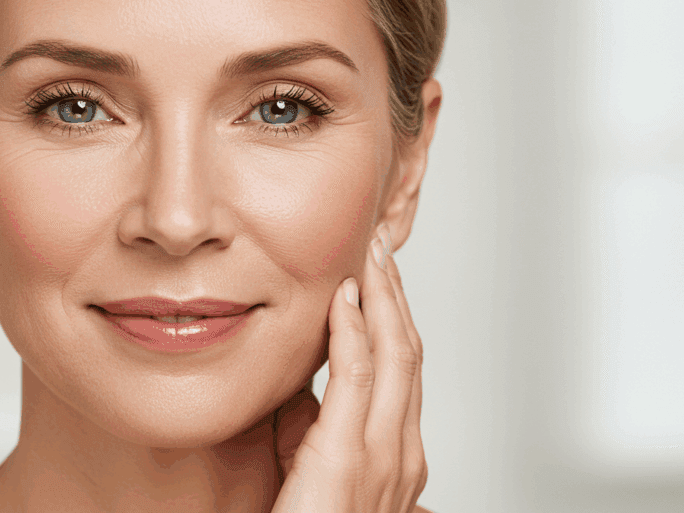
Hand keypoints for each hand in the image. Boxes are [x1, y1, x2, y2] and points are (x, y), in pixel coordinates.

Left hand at [270, 224, 428, 512]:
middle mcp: (401, 451)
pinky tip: (346, 297)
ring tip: (368, 255)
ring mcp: (383, 456)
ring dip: (382, 299)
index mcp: (396, 452)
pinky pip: (358, 378)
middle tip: (379, 247)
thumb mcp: (309, 463)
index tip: (378, 274)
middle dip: (395, 295)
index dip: (394, 316)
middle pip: (409, 352)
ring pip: (395, 356)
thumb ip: (312, 421)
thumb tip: (302, 379)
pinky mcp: (347, 459)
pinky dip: (355, 330)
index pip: (404, 368)